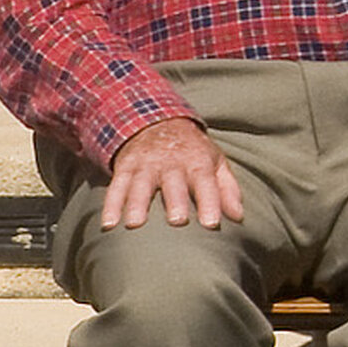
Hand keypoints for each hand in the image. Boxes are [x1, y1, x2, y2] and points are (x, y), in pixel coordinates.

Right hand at [105, 116, 243, 231]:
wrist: (157, 121)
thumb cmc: (192, 151)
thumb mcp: (215, 163)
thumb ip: (227, 189)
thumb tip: (239, 217)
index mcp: (198, 162)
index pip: (206, 182)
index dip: (210, 202)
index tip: (211, 224)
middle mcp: (172, 163)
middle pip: (174, 183)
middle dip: (175, 201)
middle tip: (177, 221)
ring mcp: (146, 165)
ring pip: (141, 185)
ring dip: (137, 204)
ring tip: (135, 224)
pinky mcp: (125, 167)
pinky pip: (116, 187)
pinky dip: (111, 205)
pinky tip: (108, 224)